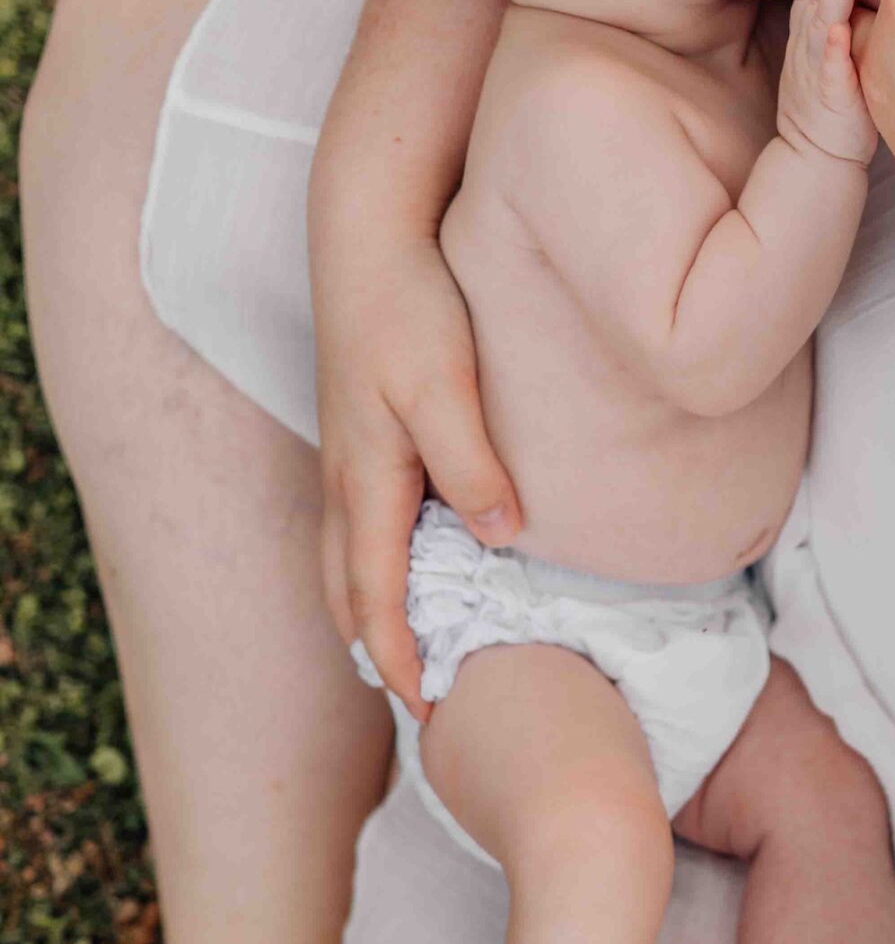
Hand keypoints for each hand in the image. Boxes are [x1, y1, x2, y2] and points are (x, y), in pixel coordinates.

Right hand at [317, 236, 520, 719]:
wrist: (368, 232)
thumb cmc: (409, 302)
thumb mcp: (445, 384)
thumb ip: (472, 461)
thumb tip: (500, 535)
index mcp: (366, 478)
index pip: (375, 594)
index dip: (398, 657)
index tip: (427, 711)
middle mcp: (347, 475)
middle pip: (346, 587)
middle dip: (375, 647)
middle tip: (417, 700)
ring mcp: (349, 452)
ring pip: (346, 554)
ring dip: (370, 606)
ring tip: (408, 648)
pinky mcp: (362, 428)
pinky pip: (360, 518)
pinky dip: (377, 561)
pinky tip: (418, 556)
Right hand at [776, 0, 877, 166]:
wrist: (817, 161)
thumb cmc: (836, 109)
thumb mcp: (835, 59)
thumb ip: (846, 26)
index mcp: (811, 40)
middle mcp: (808, 51)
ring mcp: (816, 74)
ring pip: (820, 25)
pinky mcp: (830, 101)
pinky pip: (829, 72)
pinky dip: (832, 50)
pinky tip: (840, 30)